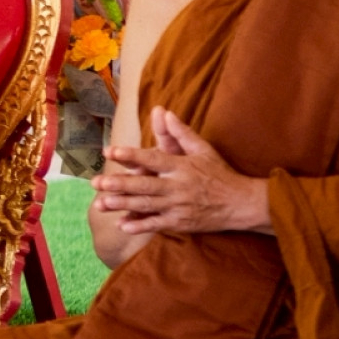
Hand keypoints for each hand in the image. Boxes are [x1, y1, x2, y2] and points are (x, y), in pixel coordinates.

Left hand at [92, 107, 272, 235]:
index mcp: (182, 167)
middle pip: (145, 185)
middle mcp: (178, 186)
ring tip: (101, 204)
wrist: (242, 203)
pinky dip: (140, 225)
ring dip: (123, 205)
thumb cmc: (220, 174)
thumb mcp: (204, 150)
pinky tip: (122, 225)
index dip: (131, 155)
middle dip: (119, 184)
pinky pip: (157, 225)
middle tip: (97, 183)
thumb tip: (165, 112)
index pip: (153, 159)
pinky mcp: (181, 223)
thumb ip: (181, 133)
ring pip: (147, 205)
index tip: (110, 151)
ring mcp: (179, 206)